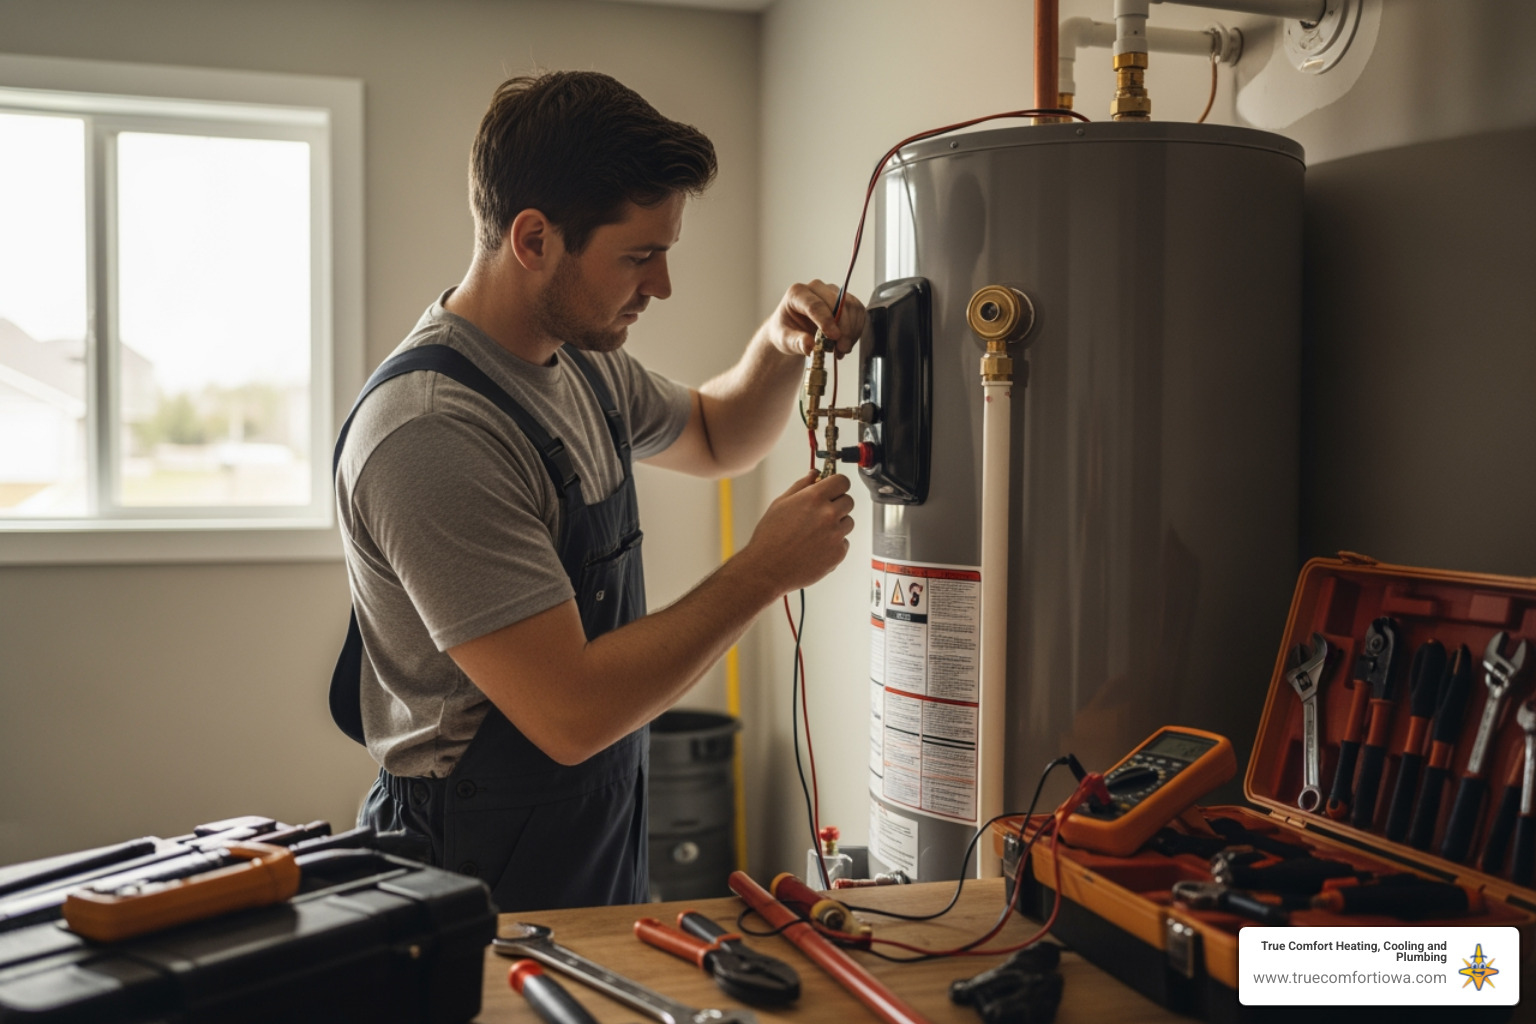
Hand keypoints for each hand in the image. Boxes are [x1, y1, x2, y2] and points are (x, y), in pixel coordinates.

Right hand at [740, 471, 854, 596]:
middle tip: (820, 513)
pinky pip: (844, 543)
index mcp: (814, 498)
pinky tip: (815, 547)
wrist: (767, 568)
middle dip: (837, 504)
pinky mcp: (838, 553)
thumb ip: (801, 486)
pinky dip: (833, 544)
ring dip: (837, 525)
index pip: (842, 481)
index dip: (837, 484)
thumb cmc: (770, 538)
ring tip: (814, 533)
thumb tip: (814, 475)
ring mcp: (835, 535)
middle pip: (848, 501)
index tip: (833, 489)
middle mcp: (828, 515)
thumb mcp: (781, 503)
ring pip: (848, 522)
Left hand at [762, 280, 867, 359]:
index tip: (834, 337)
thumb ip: (796, 342)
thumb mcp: (784, 340)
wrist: (793, 330)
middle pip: (837, 303)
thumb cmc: (787, 331)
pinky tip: (847, 342)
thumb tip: (810, 346)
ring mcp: (832, 291)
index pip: (815, 304)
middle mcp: (816, 287)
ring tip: (842, 349)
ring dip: (852, 330)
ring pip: (851, 306)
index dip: (827, 321)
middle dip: (843, 328)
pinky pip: (858, 311)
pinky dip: (856, 329)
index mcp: (796, 293)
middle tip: (842, 349)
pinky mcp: (844, 299)